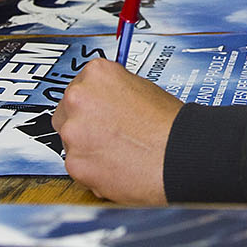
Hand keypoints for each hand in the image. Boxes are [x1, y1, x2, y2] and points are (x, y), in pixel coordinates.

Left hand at [52, 58, 177, 202]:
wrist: (181, 155)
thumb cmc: (169, 125)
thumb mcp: (142, 88)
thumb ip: (113, 92)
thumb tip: (103, 101)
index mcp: (96, 74)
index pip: (77, 88)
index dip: (90, 106)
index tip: (99, 115)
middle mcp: (78, 98)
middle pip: (65, 115)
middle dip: (82, 127)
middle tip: (107, 137)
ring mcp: (73, 132)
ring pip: (70, 144)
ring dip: (88, 150)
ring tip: (119, 155)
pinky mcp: (75, 164)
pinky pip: (78, 169)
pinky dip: (93, 172)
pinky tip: (117, 169)